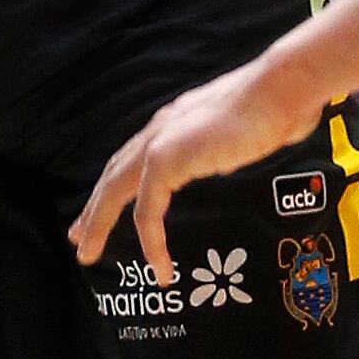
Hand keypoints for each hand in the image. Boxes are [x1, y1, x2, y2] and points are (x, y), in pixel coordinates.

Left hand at [70, 49, 322, 282]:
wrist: (281, 91)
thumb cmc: (271, 110)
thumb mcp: (236, 135)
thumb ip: (221, 148)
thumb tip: (225, 160)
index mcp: (174, 122)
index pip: (131, 157)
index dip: (112, 185)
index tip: (98, 210)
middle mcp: (161, 129)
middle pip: (114, 174)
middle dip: (93, 208)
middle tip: (78, 239)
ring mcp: (162, 141)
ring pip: (116, 190)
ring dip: (100, 223)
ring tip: (89, 255)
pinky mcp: (169, 158)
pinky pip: (148, 210)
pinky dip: (150, 242)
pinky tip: (158, 267)